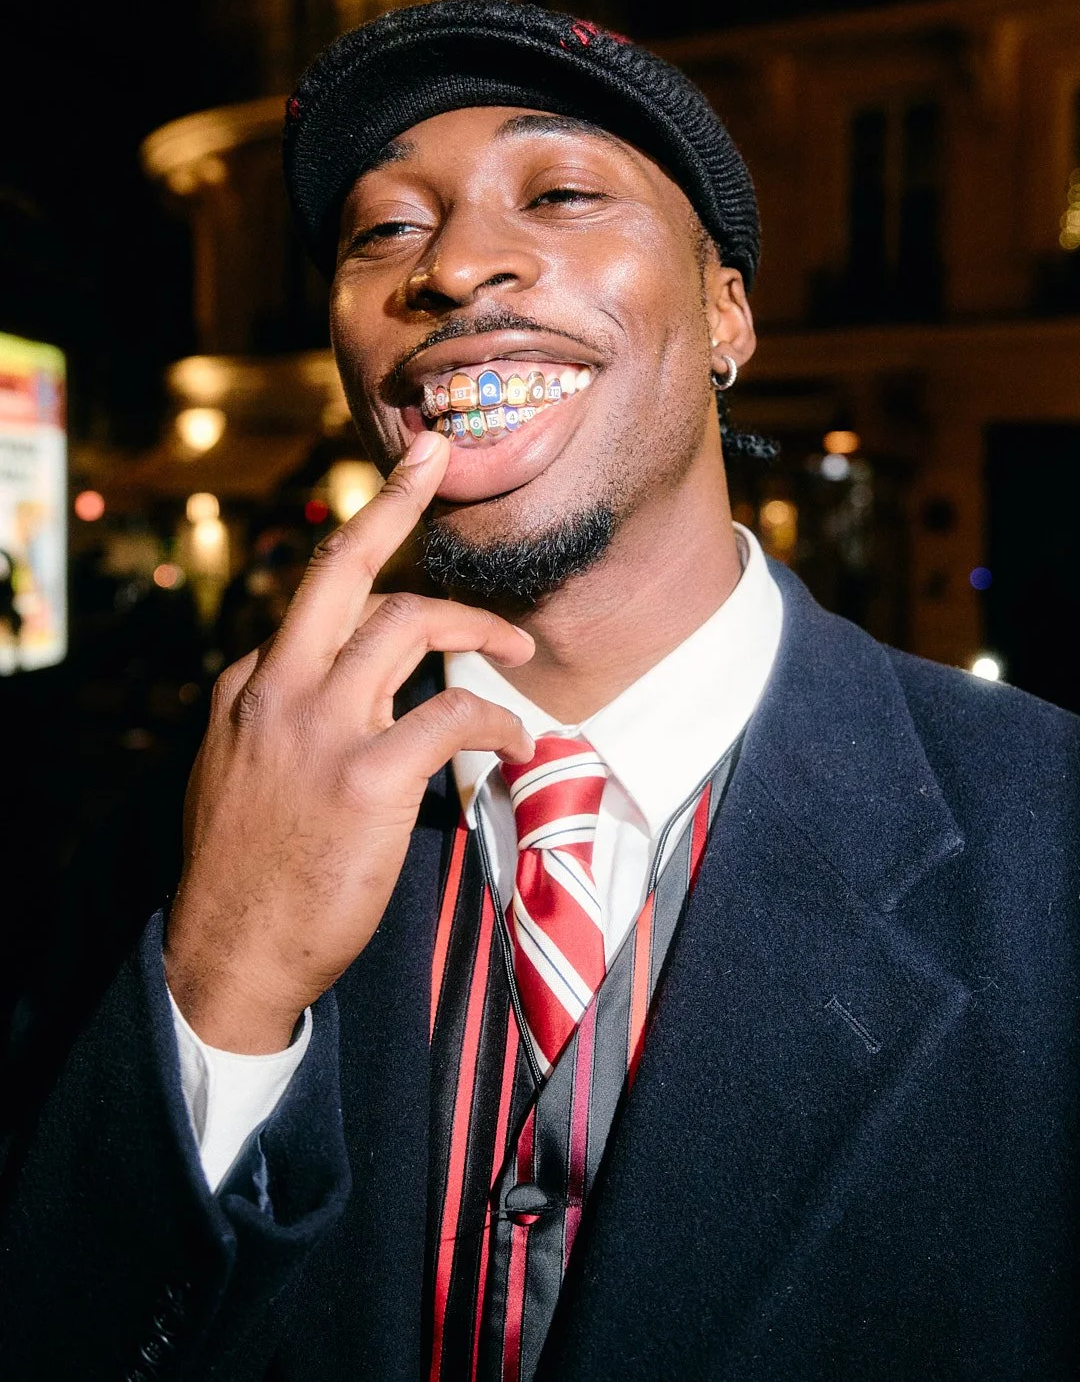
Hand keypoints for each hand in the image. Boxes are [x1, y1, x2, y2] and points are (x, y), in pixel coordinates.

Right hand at [164, 430, 532, 1051]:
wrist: (226, 959)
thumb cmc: (244, 875)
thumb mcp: (234, 774)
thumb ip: (275, 719)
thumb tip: (327, 691)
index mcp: (246, 685)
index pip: (319, 607)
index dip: (373, 574)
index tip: (401, 538)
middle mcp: (276, 688)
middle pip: (341, 569)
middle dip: (391, 502)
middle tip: (435, 456)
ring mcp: (319, 728)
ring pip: (408, 623)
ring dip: (475, 624)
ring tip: (518, 643)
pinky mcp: (366, 777)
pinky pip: (453, 712)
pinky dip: (497, 718)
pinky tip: (519, 742)